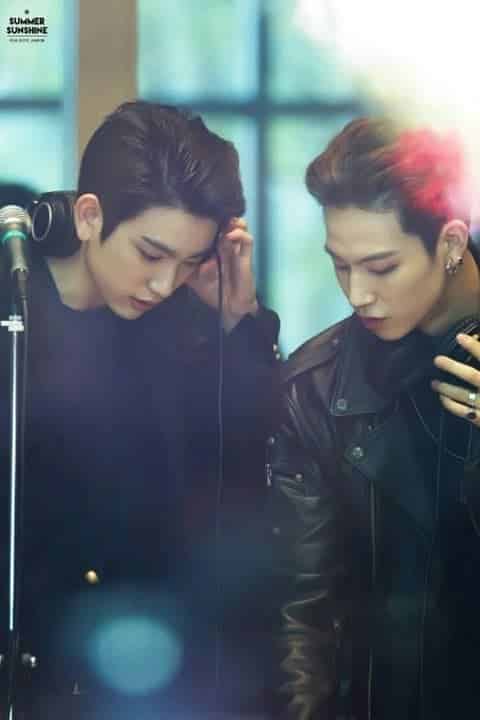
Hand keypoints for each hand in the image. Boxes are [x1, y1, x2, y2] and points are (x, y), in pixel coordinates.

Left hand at [186, 217, 258, 332]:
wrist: (230, 308)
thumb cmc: (213, 293)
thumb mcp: (195, 281)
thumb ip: (191, 269)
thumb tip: (194, 260)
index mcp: (213, 250)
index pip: (212, 230)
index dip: (208, 221)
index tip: (199, 216)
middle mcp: (225, 247)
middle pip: (226, 224)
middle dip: (222, 217)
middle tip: (214, 214)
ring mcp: (236, 251)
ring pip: (239, 227)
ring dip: (234, 222)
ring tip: (227, 222)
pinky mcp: (246, 258)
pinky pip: (248, 241)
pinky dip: (241, 235)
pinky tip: (232, 235)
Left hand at [431, 332, 479, 425]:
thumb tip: (479, 338)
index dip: (474, 347)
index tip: (459, 337)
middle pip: (471, 376)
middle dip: (453, 367)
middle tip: (437, 360)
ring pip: (463, 394)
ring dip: (446, 388)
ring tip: (434, 383)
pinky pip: (462, 411)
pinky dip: (450, 404)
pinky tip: (442, 398)